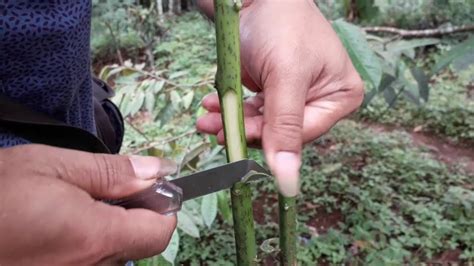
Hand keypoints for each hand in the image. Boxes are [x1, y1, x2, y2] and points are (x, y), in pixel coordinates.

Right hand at [0, 145, 176, 264]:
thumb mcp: (53, 167)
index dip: (161, 207)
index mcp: (94, 238)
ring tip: (67, 210)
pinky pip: (85, 264)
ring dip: (102, 232)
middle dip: (129, 217)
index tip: (148, 190)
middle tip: (97, 193)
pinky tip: (53, 230)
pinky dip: (81, 247)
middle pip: (135, 246)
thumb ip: (113, 172)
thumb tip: (160, 171)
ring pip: (109, 257)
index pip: (160, 233)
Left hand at [196, 0, 363, 196]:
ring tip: (208, 118)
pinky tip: (213, 105)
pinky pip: (252, 109)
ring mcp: (296, 96)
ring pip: (262, 123)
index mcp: (340, 96)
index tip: (238, 144)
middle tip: (216, 129)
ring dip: (233, 121)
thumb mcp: (285, 75)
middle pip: (280, 131)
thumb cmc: (281, 23)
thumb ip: (284, 126)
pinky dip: (232, 109)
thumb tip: (288, 178)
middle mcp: (321, 99)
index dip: (270, 142)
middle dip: (245, 129)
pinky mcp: (273, 90)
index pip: (302, 134)